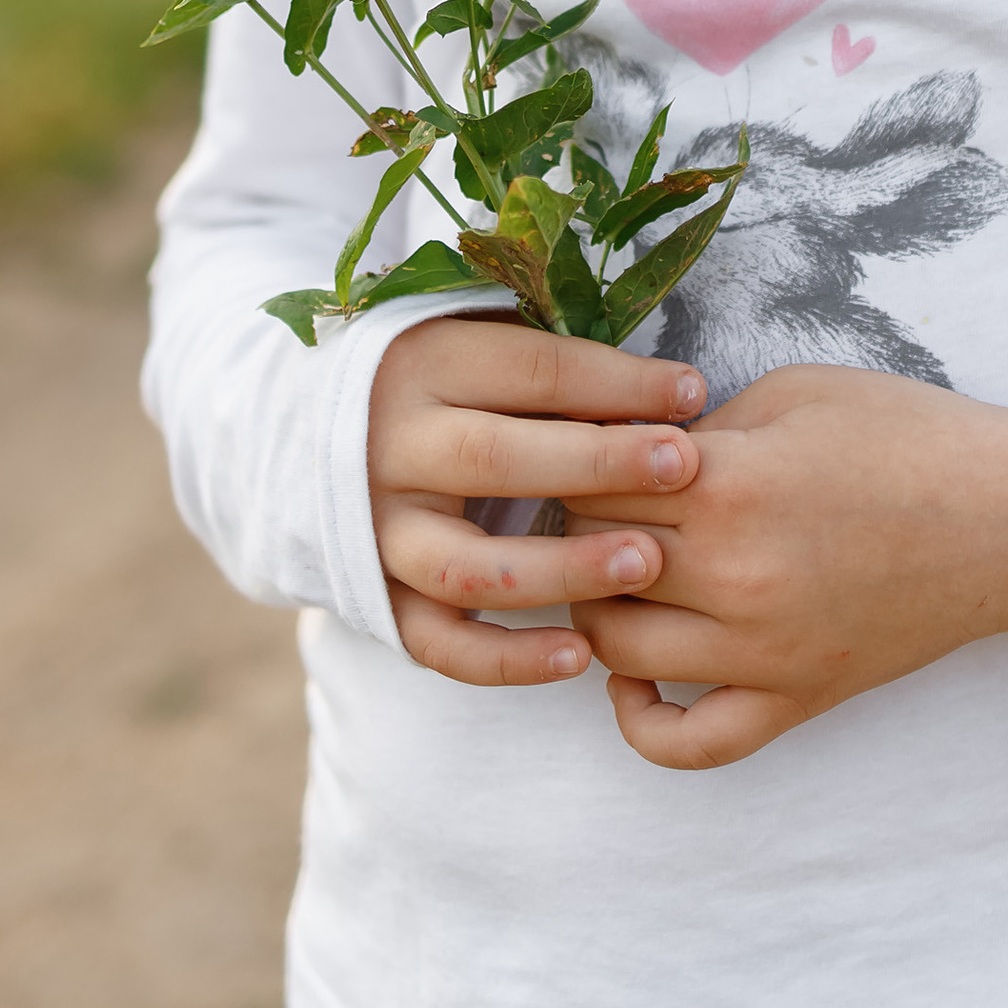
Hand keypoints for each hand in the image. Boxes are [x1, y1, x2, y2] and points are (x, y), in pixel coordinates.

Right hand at [367, 316, 706, 685]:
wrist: (314, 438)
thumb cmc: (444, 385)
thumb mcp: (486, 348)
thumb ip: (564, 369)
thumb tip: (684, 394)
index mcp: (422, 367)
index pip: (529, 373)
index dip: (615, 385)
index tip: (692, 396)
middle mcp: (389, 451)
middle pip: (493, 458)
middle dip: (596, 464)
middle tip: (681, 467)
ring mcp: (379, 534)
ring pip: (468, 565)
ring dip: (560, 571)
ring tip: (645, 564)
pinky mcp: (380, 599)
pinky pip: (441, 644)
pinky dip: (507, 659)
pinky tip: (579, 656)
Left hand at [563, 365, 1007, 771]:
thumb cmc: (909, 436)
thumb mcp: (794, 392)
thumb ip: (699, 426)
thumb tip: (630, 456)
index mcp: (728, 484)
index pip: (591, 480)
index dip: (578, 459)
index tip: (591, 450)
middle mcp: (734, 575)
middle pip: (590, 561)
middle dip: (580, 527)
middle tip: (597, 504)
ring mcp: (762, 650)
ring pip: (614, 650)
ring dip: (596, 609)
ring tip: (616, 573)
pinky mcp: (794, 698)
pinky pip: (688, 745)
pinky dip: (641, 722)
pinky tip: (636, 678)